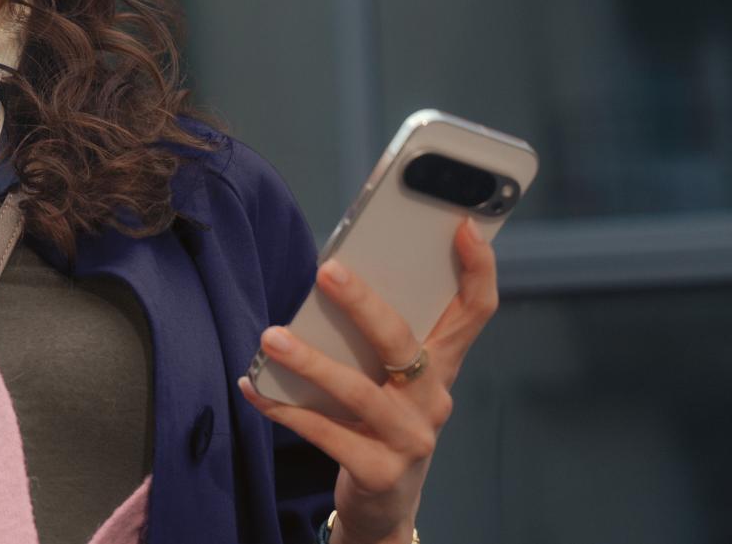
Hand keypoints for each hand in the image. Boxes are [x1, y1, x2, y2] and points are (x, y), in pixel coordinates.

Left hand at [235, 216, 500, 543]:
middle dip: (364, 303)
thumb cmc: (381, 420)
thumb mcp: (393, 379)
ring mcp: (410, 439)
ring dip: (310, 361)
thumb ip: (380, 335)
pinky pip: (324, 433)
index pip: (475, 312)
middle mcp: (434, 400)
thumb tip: (335, 272)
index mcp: (442, 367)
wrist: (384, 504)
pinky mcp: (378, 472)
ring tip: (270, 336)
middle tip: (326, 270)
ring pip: (358, 391)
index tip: (463, 226)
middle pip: (404, 342)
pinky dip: (283, 408)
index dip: (478, 270)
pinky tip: (253, 387)